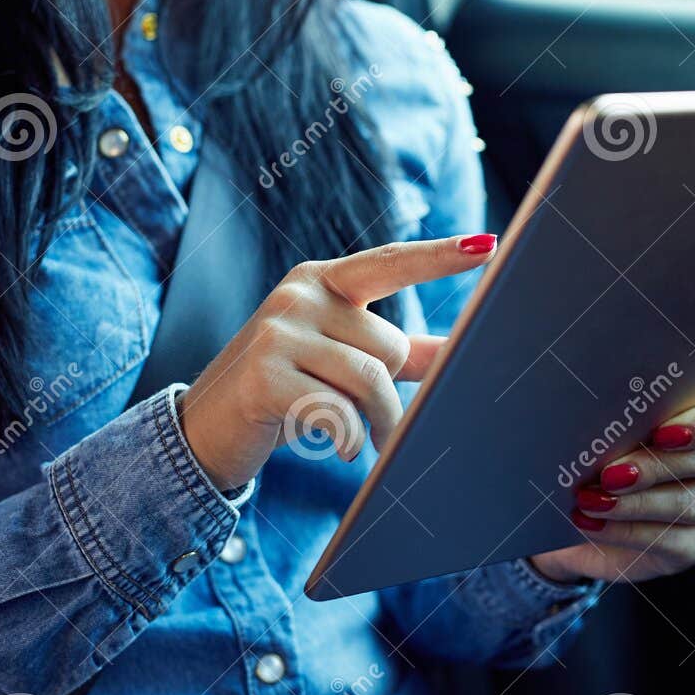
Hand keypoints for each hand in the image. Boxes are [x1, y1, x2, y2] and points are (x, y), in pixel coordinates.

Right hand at [177, 234, 497, 489]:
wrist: (205, 428)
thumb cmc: (286, 388)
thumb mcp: (341, 360)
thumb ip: (399, 352)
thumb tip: (460, 348)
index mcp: (321, 280)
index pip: (389, 263)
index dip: (439, 257)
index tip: (489, 245)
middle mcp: (298, 295)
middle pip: (388, 346)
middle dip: (388, 391)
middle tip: (367, 418)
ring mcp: (277, 331)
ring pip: (369, 380)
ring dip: (379, 424)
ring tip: (368, 444)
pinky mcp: (263, 374)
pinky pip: (337, 410)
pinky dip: (348, 439)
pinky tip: (340, 448)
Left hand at [529, 390, 694, 584]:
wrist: (584, 524)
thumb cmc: (598, 462)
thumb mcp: (606, 435)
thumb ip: (616, 422)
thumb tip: (593, 418)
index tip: (661, 432)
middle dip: (655, 466)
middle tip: (610, 474)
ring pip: (686, 502)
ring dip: (633, 502)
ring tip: (590, 500)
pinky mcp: (694, 544)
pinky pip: (667, 540)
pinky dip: (622, 531)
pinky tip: (590, 523)